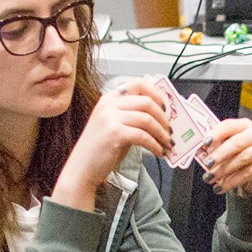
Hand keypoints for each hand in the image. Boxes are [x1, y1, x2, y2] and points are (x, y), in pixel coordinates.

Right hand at [51, 81, 176, 209]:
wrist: (82, 168)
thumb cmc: (100, 150)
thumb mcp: (115, 126)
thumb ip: (132, 116)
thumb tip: (160, 116)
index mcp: (109, 99)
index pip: (137, 83)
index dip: (156, 93)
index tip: (165, 107)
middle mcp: (108, 105)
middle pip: (146, 102)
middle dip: (163, 117)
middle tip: (169, 130)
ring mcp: (110, 118)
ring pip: (147, 119)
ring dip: (162, 133)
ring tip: (166, 143)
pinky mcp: (114, 133)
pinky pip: (144, 136)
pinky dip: (155, 145)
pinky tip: (158, 152)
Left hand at [200, 117, 251, 197]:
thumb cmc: (240, 157)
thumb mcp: (228, 149)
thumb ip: (216, 148)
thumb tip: (201, 152)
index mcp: (244, 125)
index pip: (229, 125)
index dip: (216, 134)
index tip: (205, 143)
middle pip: (237, 142)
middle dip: (220, 154)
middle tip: (207, 164)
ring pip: (242, 159)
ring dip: (224, 170)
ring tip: (210, 178)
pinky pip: (248, 173)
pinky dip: (232, 181)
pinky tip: (222, 187)